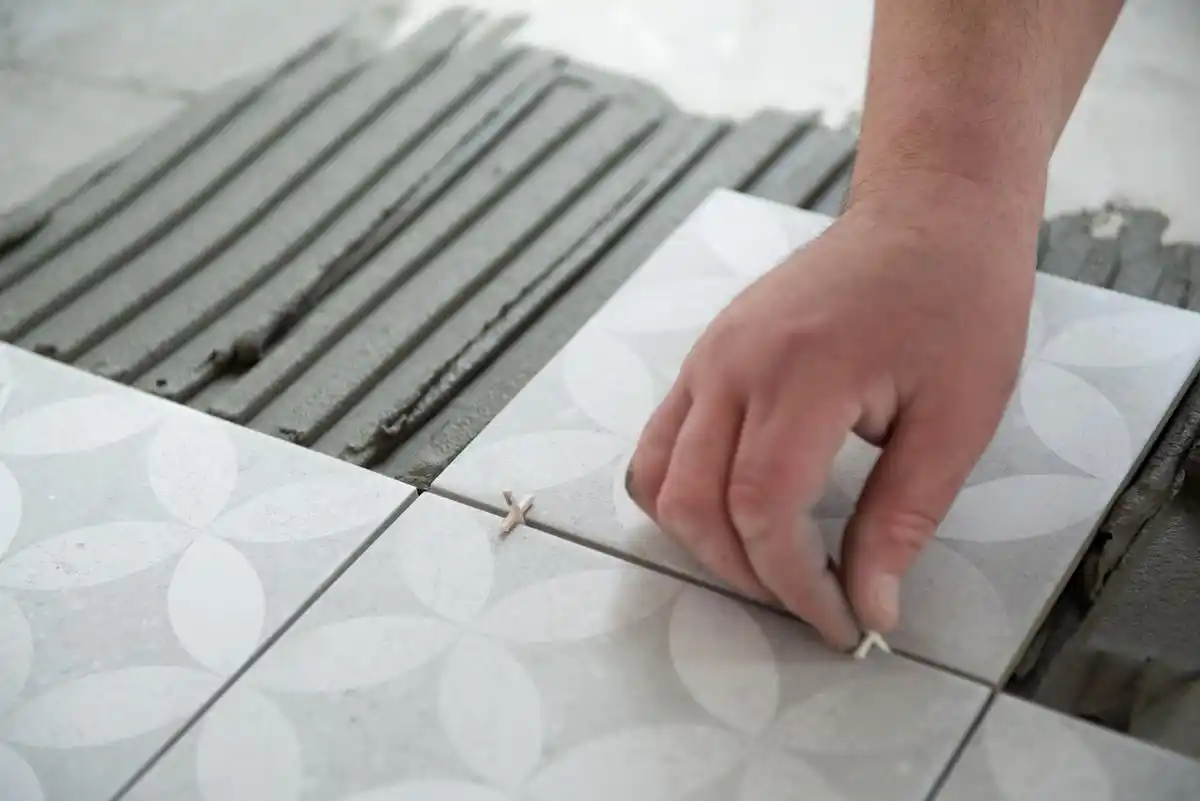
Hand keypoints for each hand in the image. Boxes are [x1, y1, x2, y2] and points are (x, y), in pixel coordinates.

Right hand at [625, 178, 1038, 648]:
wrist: (927, 214)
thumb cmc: (958, 303)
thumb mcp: (956, 421)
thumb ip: (901, 520)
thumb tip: (871, 607)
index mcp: (802, 373)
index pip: (761, 509)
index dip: (793, 583)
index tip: (840, 620)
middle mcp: (734, 363)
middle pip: (694, 504)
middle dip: (745, 574)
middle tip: (808, 599)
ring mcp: (708, 355)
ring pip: (657, 478)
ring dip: (700, 539)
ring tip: (766, 560)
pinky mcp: (705, 354)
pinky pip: (659, 441)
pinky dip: (682, 492)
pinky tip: (736, 508)